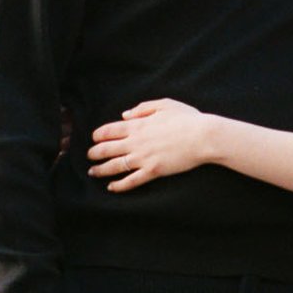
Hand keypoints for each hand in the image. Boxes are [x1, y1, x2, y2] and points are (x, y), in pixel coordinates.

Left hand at [88, 100, 218, 190]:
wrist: (203, 136)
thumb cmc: (187, 119)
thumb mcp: (164, 104)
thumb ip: (142, 108)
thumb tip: (125, 115)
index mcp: (138, 125)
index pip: (109, 130)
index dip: (98, 135)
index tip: (94, 138)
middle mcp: (136, 142)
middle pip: (107, 149)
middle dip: (94, 153)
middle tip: (89, 156)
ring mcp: (143, 158)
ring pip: (115, 166)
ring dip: (101, 170)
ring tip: (93, 172)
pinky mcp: (153, 171)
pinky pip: (131, 180)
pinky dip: (119, 185)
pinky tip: (111, 187)